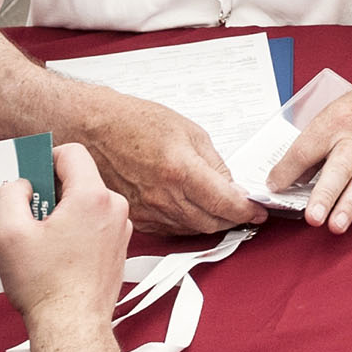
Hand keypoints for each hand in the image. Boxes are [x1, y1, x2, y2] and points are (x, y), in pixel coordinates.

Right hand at [0, 141, 134, 326]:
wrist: (72, 327)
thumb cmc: (45, 286)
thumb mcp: (9, 233)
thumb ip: (8, 195)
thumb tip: (19, 185)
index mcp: (92, 196)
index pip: (71, 153)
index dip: (44, 159)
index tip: (26, 177)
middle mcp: (114, 208)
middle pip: (77, 179)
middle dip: (48, 191)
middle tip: (23, 213)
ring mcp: (120, 230)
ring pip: (84, 204)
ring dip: (59, 213)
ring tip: (34, 239)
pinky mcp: (117, 249)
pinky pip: (92, 225)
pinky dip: (71, 231)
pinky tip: (50, 253)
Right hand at [72, 91, 260, 238]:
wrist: (93, 130)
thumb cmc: (134, 123)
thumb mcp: (188, 131)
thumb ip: (214, 163)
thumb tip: (231, 186)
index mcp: (181, 171)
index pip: (225, 203)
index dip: (247, 210)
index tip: (259, 211)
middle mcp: (164, 197)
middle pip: (211, 222)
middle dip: (233, 219)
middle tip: (244, 211)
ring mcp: (149, 211)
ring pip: (192, 229)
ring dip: (212, 223)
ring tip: (222, 211)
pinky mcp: (137, 219)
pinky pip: (172, 229)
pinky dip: (188, 223)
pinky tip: (194, 211)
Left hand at [269, 64, 351, 238]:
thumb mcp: (334, 114)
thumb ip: (313, 145)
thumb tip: (290, 176)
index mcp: (335, 124)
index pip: (307, 149)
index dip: (288, 170)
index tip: (274, 186)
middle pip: (339, 169)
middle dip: (325, 194)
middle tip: (313, 216)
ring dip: (349, 207)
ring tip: (336, 226)